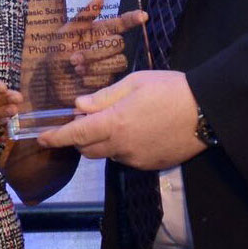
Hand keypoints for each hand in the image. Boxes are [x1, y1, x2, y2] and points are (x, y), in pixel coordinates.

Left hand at [35, 70, 203, 169]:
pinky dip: (119, 146)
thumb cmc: (168, 89)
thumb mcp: (133, 83)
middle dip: (79, 136)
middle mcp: (123, 146)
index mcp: (115, 123)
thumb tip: (78, 105)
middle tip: (87, 116)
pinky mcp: (150, 165)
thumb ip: (103, 97)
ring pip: (106, 154)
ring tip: (114, 119)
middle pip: (87, 148)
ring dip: (100, 141)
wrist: (206, 110)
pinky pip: (125, 158)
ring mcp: (137, 158)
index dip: (56, 137)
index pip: (76, 134)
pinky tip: (134, 129)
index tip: (41, 138)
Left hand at [44, 0, 147, 103]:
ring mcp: (110, 64)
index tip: (143, 16)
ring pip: (119, 61)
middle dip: (97, 51)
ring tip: (76, 69)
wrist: (51, 80)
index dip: (133, 18)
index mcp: (99, 31)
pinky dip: (93, 78)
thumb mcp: (65, 33)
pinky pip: (111, 79)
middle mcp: (108, 46)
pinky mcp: (110, 82)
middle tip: (74, 58)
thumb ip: (83, 17)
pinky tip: (81, 79)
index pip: (121, 23)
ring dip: (96, 65)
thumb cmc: (57, 53)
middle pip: (119, 44)